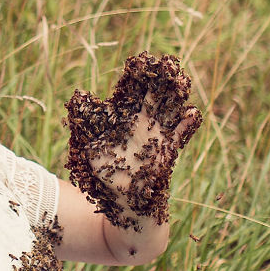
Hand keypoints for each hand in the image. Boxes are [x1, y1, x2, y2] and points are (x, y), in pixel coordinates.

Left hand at [65, 53, 201, 229]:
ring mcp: (157, 138)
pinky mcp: (168, 155)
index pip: (132, 92)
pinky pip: (181, 138)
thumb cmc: (103, 178)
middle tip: (164, 64)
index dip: (136, 78)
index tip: (138, 62)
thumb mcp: (87, 147)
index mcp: (123, 118)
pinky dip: (187, 126)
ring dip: (177, 97)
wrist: (120, 208)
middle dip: (160, 81)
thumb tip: (78, 96)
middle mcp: (143, 124)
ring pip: (170, 112)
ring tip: (181, 81)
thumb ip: (84, 121)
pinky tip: (191, 115)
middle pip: (155, 97)